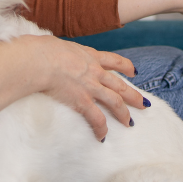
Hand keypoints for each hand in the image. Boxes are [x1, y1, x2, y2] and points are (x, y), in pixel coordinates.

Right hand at [0, 35, 144, 140]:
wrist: (38, 59)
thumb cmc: (40, 49)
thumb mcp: (55, 44)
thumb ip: (59, 51)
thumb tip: (47, 50)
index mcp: (89, 55)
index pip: (113, 60)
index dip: (126, 67)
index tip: (134, 72)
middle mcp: (94, 71)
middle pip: (120, 84)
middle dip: (133, 95)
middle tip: (144, 103)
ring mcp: (90, 86)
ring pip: (115, 101)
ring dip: (124, 113)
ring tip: (130, 123)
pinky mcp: (82, 101)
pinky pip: (97, 119)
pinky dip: (101, 129)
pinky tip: (102, 137)